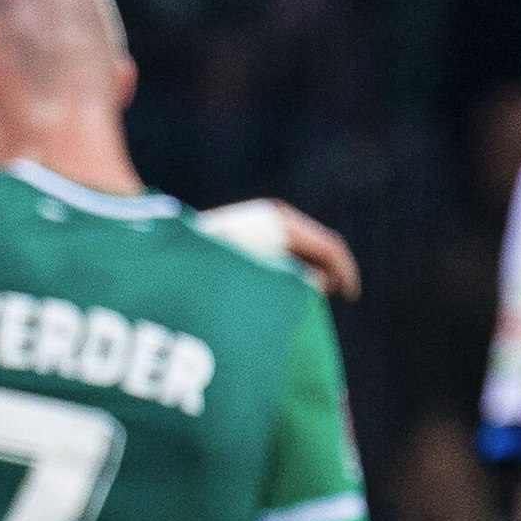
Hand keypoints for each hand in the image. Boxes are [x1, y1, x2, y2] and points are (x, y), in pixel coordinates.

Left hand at [198, 199, 361, 300]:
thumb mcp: (265, 279)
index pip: (331, 246)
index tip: (350, 297)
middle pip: (316, 246)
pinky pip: (279, 251)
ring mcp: (260, 222)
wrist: (170, 253)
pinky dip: (286, 271)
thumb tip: (320, 286)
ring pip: (297, 250)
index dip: (346, 272)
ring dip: (304, 275)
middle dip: (325, 274)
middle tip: (318, 303)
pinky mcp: (247, 233)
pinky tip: (274, 294)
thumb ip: (299, 283)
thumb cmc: (216, 271)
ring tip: (292, 301)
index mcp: (284, 223)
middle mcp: (275, 218)